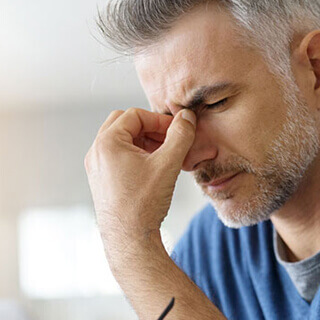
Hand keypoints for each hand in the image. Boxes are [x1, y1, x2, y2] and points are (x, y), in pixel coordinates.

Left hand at [84, 107, 195, 264]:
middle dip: (149, 128)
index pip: (135, 115)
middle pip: (124, 123)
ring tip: (165, 155)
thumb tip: (187, 117)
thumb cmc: (144, 204)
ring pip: (122, 140)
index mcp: (107, 143)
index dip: (159, 120)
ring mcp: (97, 167)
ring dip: (144, 141)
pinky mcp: (102, 180)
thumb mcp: (168, 164)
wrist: (130, 240)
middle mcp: (97, 152)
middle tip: (169, 140)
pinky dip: (137, 154)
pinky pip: (118, 156)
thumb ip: (180, 136)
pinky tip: (154, 169)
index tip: (177, 131)